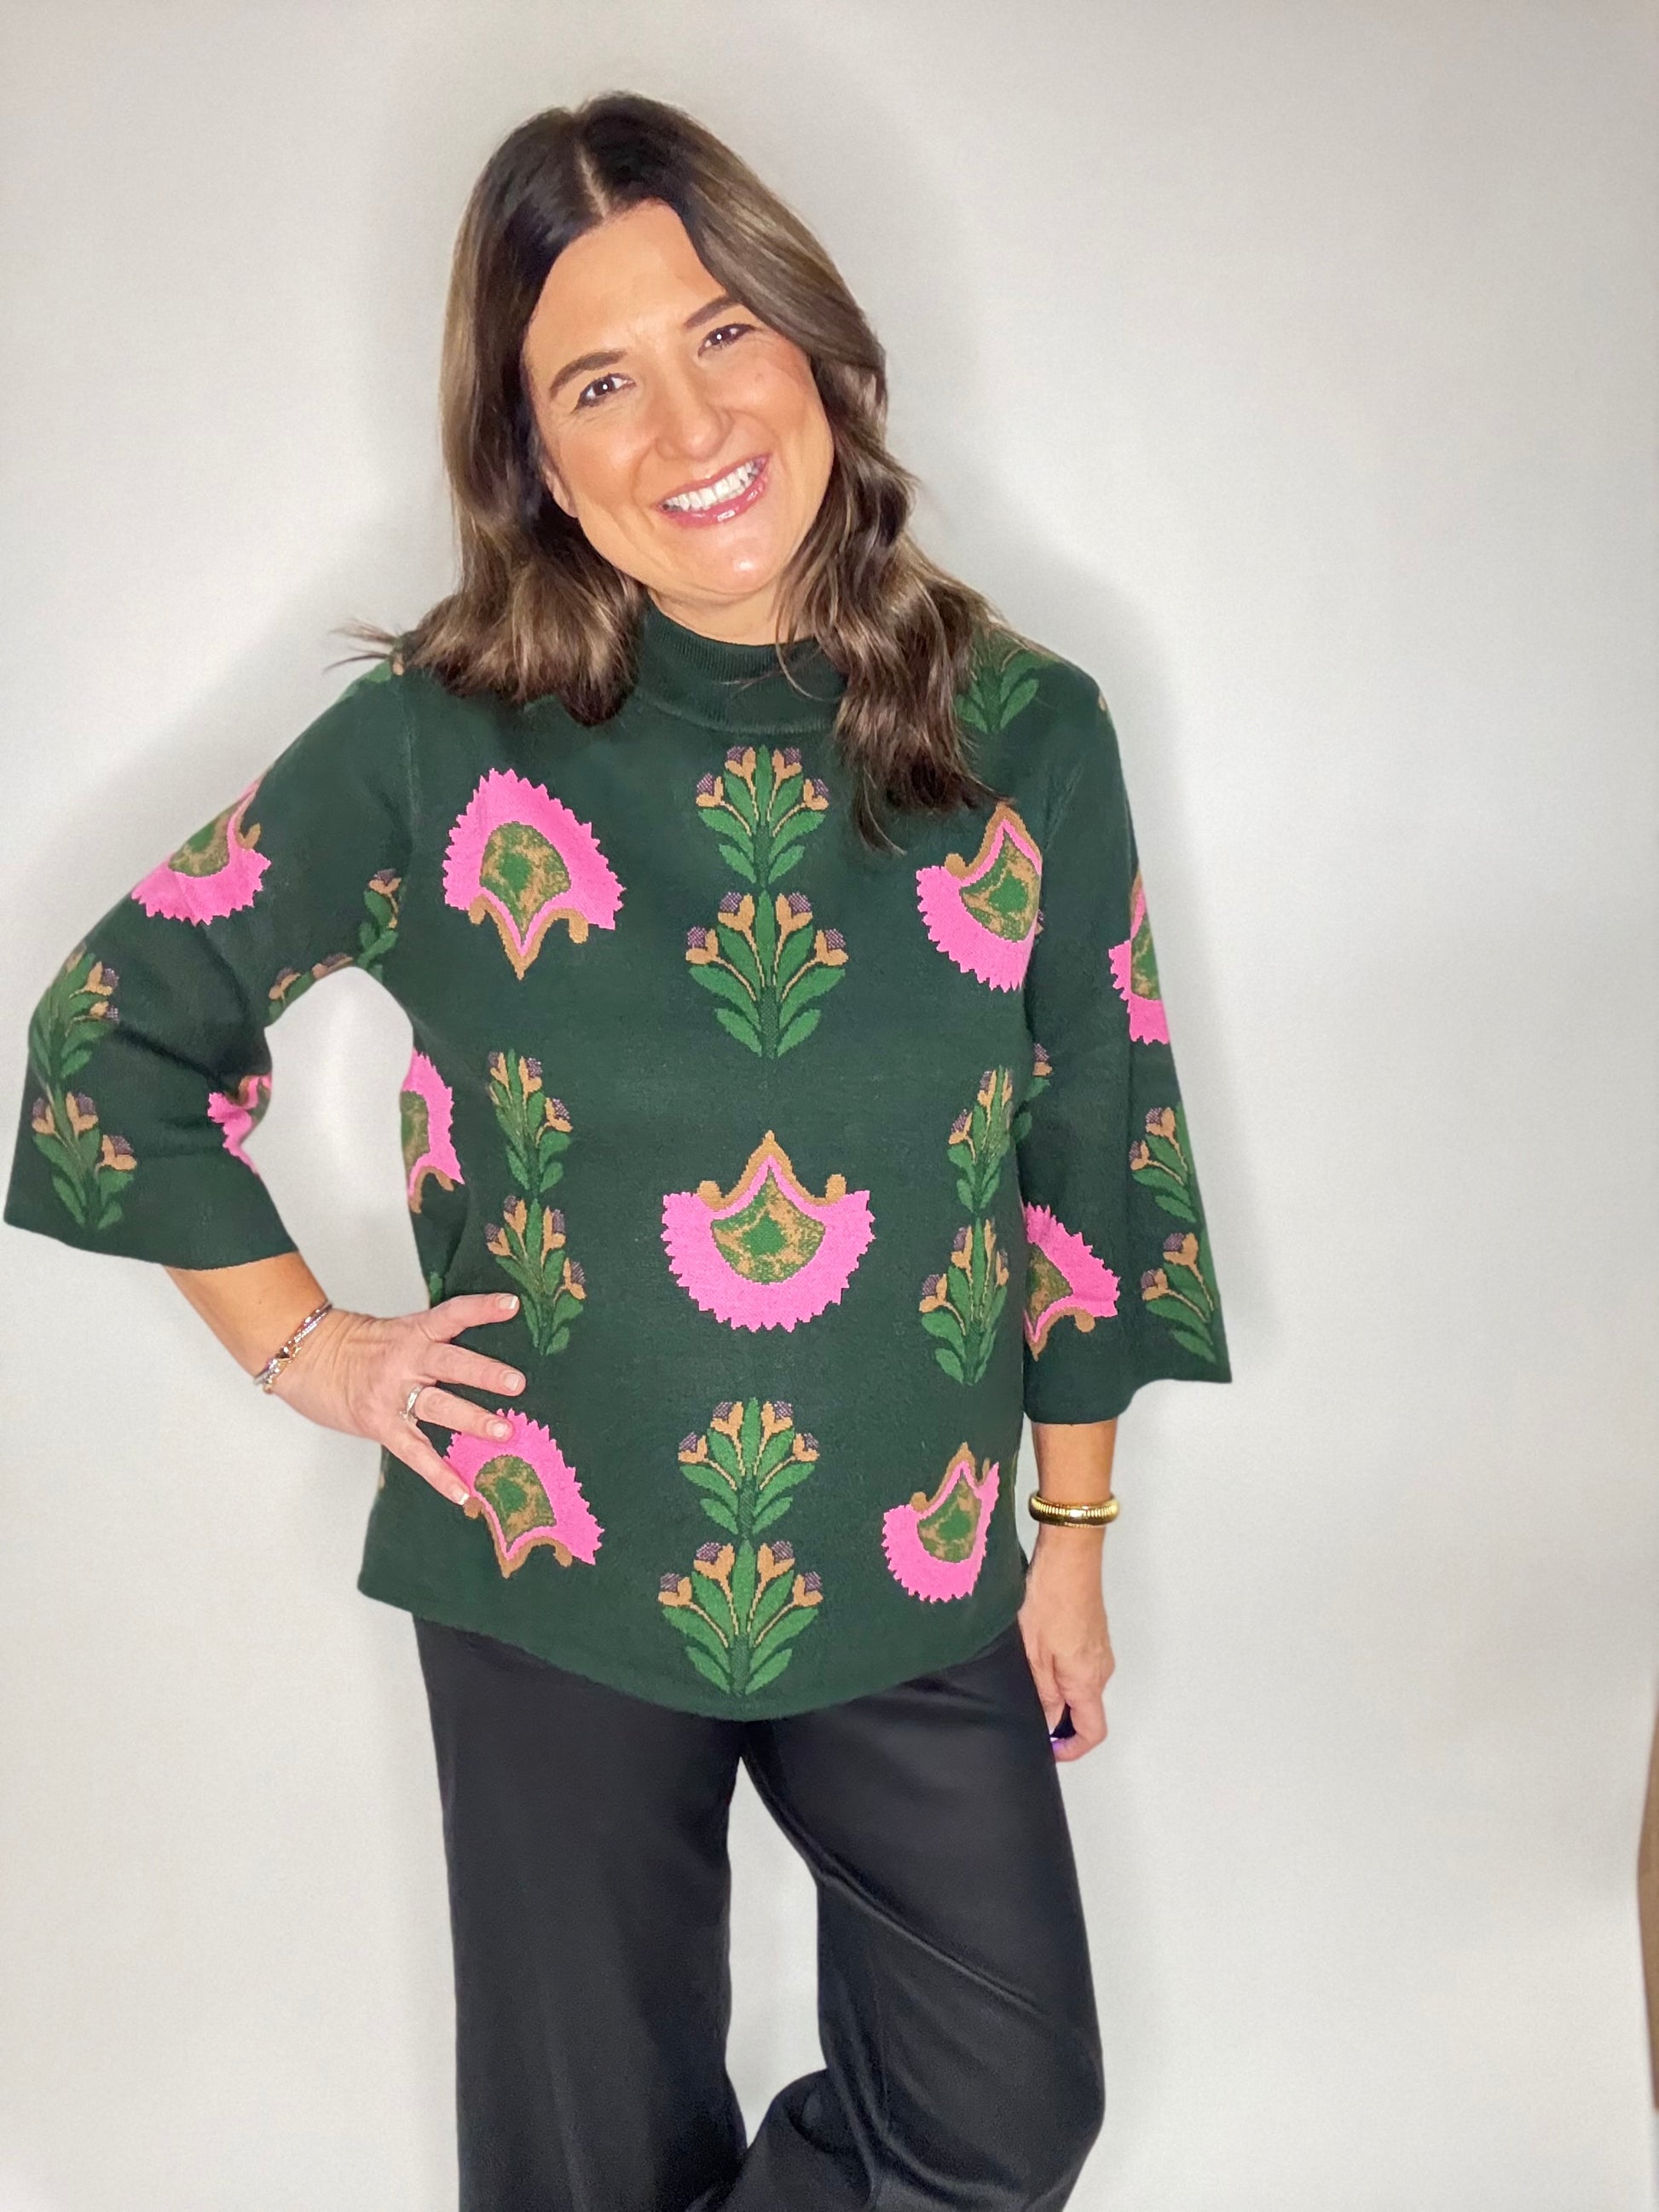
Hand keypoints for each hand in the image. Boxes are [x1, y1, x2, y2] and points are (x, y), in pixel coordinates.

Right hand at [271, 1291, 526, 1505]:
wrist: (305, 1358)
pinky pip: (414, 1452)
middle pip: (450, 1363)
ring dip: (473, 1420)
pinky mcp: (379, 1424)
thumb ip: (433, 1342)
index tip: (512, 1305)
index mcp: (414, 1332)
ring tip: (504, 1433)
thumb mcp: (398, 1331)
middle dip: (485, 1374)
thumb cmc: (356, 1346)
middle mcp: (406, 1359)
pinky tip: (463, 1492)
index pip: (452, 1314)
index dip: (482, 1309)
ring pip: (438, 1406)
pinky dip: (440, 1475)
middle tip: (517, 1383)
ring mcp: (392, 1393)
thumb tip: (481, 1359)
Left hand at [1017, 1529, 1114, 1761]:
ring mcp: (1100, 1649)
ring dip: (1058, 1691)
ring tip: (1027, 1675)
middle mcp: (1101, 1668)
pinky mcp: (1094, 1633)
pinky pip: (1081, 1664)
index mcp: (1087, 1680)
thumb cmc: (1050, 1599)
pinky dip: (1062, 1671)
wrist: (1069, 1556)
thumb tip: (1049, 1723)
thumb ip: (1043, 1695)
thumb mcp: (1033, 1655)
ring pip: (1081, 1685)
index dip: (1072, 1748)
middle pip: (1087, 1710)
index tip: (1050, 1749)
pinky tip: (1037, 1654)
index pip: (1093, 1731)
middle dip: (1060, 1718)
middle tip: (1027, 1710)